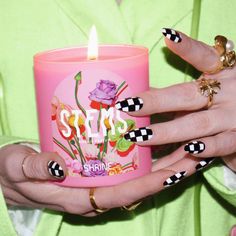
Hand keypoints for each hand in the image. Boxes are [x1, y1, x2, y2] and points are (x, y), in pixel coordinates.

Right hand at [0, 144, 198, 216]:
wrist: (8, 176)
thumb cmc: (11, 173)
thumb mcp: (17, 167)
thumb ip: (34, 167)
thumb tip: (56, 165)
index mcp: (78, 198)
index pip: (120, 195)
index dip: (147, 185)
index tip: (171, 172)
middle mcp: (93, 194)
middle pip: (137, 187)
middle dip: (165, 174)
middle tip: (190, 155)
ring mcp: (96, 184)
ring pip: (136, 178)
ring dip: (162, 166)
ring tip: (185, 148)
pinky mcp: (95, 174)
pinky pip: (126, 170)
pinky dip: (145, 160)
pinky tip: (157, 145)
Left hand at [116, 29, 235, 171]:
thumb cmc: (228, 98)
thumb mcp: (211, 85)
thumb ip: (184, 84)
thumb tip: (150, 79)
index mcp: (221, 73)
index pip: (204, 56)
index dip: (187, 47)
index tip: (168, 37)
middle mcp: (227, 92)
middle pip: (186, 96)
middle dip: (155, 102)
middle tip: (127, 106)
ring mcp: (232, 116)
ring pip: (197, 123)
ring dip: (167, 131)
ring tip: (140, 136)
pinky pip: (221, 144)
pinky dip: (206, 147)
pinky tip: (189, 149)